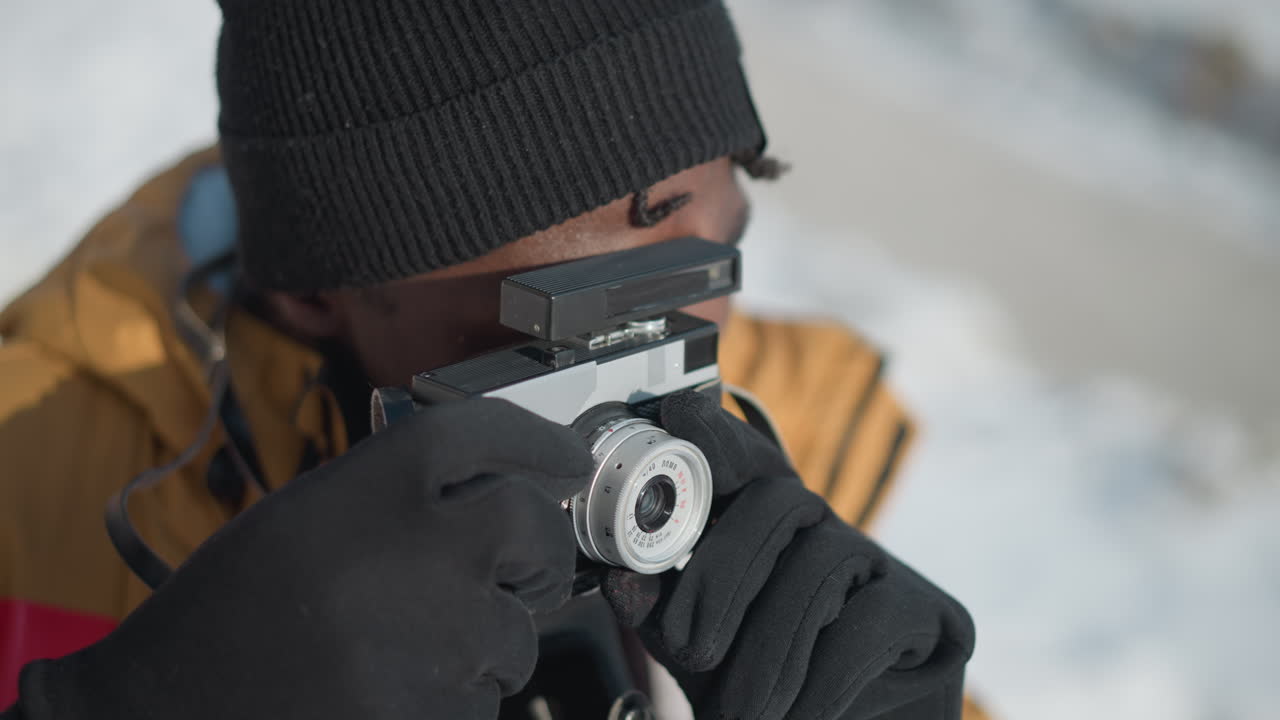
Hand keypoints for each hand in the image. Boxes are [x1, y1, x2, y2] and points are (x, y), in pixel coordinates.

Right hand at [10, 399, 592, 719]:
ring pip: (515, 635)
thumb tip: (493, 494)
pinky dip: (454, 701)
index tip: (570, 458)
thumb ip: (396, 496)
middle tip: (523, 571)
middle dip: (539, 555)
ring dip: (487, 643)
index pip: (484, 432)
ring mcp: (435, 637)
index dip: (537, 440)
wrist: (161, 710)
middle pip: (533, 529)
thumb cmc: (229, 614)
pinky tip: (392, 695)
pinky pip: (480, 703)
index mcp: (373, 484)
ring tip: (408, 652)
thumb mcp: (305, 517)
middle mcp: (419, 546)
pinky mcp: (433, 714)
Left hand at [602, 391, 974, 719]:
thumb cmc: (770, 699)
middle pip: (777, 502)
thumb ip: (663, 615)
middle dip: (724, 573)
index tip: (682, 414)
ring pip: (822, 564)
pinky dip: (823, 677)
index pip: (747, 464)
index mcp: (768, 533)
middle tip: (694, 649)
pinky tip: (800, 716)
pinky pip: (872, 621)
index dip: (718, 437)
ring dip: (771, 647)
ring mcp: (884, 567)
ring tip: (743, 713)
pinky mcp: (935, 615)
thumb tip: (621, 577)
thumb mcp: (701, 657)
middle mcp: (825, 531)